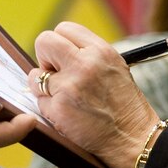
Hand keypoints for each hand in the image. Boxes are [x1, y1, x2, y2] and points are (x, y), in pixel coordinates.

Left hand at [30, 22, 159, 167]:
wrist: (132, 138)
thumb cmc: (124, 105)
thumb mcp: (114, 67)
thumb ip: (88, 55)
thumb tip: (57, 52)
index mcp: (101, 51)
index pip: (64, 29)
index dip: (60, 44)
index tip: (64, 58)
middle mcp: (84, 64)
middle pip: (44, 42)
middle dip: (45, 57)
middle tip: (55, 73)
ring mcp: (69, 87)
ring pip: (34, 75)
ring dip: (43, 86)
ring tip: (63, 96)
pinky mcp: (58, 109)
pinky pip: (39, 100)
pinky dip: (48, 107)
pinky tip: (67, 113)